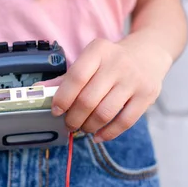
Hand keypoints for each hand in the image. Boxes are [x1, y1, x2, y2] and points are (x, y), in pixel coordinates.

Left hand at [48, 37, 171, 141]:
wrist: (149, 53)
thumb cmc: (111, 61)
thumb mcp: (90, 60)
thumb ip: (66, 78)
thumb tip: (38, 91)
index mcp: (98, 50)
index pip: (75, 77)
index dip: (62, 98)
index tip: (56, 111)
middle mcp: (117, 63)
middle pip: (88, 100)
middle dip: (74, 118)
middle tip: (69, 124)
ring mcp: (134, 80)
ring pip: (105, 113)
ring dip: (89, 126)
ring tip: (83, 128)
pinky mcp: (147, 95)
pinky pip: (124, 122)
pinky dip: (108, 133)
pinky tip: (98, 135)